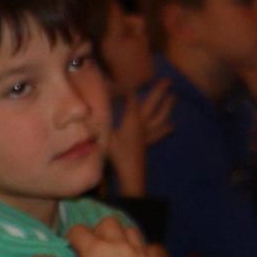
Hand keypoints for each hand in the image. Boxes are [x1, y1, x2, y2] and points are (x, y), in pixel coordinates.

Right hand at [33, 218, 160, 256]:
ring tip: (116, 252)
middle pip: (108, 223)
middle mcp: (120, 247)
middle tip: (94, 247)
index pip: (79, 230)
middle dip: (98, 230)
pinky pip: (150, 251)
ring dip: (121, 237)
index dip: (72, 237)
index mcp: (96, 250)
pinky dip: (141, 253)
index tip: (72, 246)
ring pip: (131, 232)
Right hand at [104, 79, 171, 198]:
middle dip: (159, 92)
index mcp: (132, 119)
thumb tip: (81, 112)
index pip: (131, 98)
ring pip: (160, 117)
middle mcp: (142, 124)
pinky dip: (165, 129)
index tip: (118, 82)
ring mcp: (147, 134)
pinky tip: (172, 127)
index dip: (125, 89)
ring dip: (167, 107)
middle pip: (152, 104)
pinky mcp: (147, 144)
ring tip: (174, 98)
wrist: (131, 175)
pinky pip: (159, 134)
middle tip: (167, 81)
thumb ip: (95, 123)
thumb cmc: (117, 155)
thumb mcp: (104, 136)